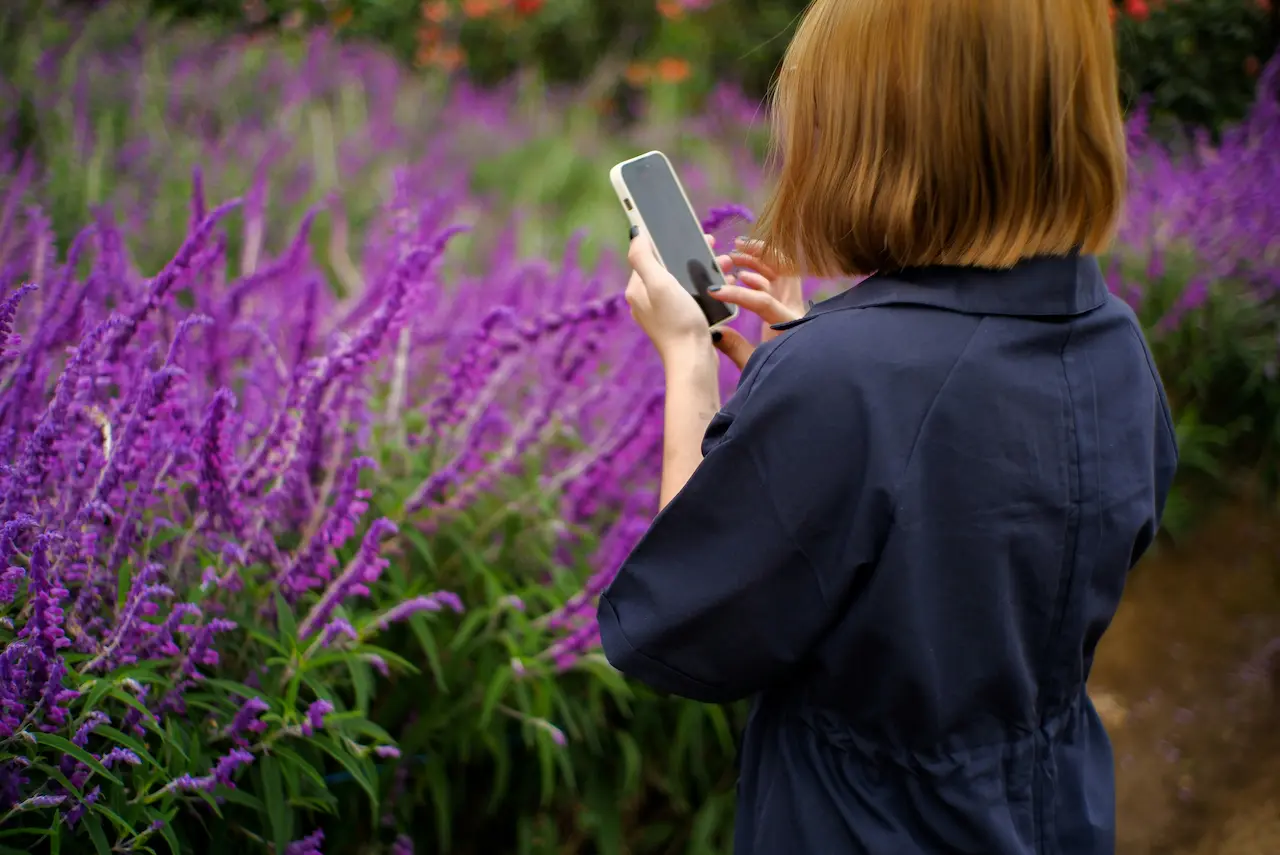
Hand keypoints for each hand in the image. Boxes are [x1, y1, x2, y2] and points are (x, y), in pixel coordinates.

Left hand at [625, 228, 718, 365]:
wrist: (694, 360)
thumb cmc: (676, 321)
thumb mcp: (659, 284)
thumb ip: (643, 257)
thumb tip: (635, 233)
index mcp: (638, 289)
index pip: (649, 255)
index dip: (668, 241)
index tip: (690, 233)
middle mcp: (648, 300)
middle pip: (668, 267)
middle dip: (690, 254)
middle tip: (712, 245)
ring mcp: (665, 312)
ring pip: (684, 281)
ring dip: (704, 269)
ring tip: (725, 264)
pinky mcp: (681, 321)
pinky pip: (693, 296)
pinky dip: (708, 287)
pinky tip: (724, 284)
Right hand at [709, 237, 805, 369]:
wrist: (809, 382)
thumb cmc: (784, 378)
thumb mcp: (755, 367)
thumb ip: (735, 348)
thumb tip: (715, 331)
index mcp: (790, 326)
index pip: (764, 300)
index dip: (738, 294)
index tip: (714, 291)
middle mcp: (796, 310)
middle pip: (783, 270)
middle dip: (758, 255)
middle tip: (734, 249)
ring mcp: (795, 306)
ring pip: (780, 271)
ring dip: (758, 262)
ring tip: (735, 256)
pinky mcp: (790, 308)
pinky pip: (778, 282)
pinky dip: (760, 275)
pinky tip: (743, 276)